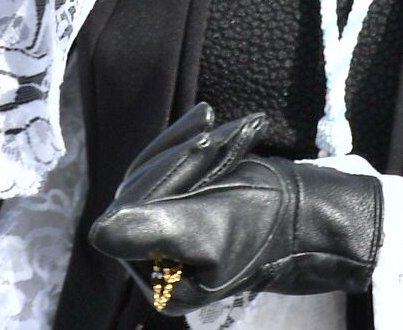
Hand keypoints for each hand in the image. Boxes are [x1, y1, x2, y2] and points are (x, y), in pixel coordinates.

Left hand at [86, 105, 380, 314]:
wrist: (306, 213)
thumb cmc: (265, 221)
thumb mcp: (211, 226)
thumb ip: (156, 231)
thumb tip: (97, 235)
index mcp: (160, 282)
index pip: (131, 218)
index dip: (164, 178)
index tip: (205, 147)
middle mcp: (155, 266)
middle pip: (141, 194)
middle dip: (181, 157)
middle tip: (217, 129)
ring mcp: (163, 238)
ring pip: (153, 176)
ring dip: (188, 147)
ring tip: (227, 130)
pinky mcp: (174, 212)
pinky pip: (165, 170)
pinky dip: (188, 146)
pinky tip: (209, 119)